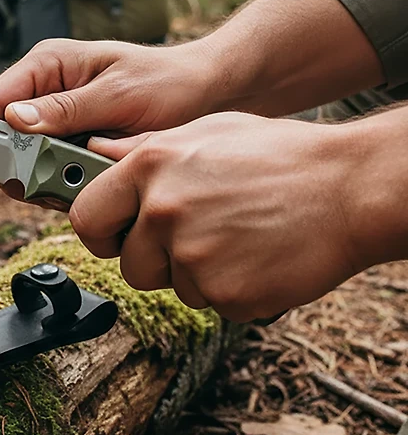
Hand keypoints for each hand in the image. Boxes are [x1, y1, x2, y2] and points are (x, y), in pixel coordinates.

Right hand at [0, 38, 219, 201]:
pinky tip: (82, 187)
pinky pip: (52, 166)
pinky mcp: (75, 140)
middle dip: (14, 165)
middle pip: (6, 134)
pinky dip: (61, 182)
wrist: (209, 95)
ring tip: (70, 185)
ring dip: (41, 178)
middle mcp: (48, 89)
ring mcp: (61, 117)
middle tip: (31, 190)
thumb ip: (65, 108)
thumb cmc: (167, 82)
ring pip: (27, 156)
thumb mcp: (117, 94)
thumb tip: (14, 120)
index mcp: (49, 64)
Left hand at [70, 113, 364, 321]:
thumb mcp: (205, 131)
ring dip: (196, 273)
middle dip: (154, 259)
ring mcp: (193, 256)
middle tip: (194, 237)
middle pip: (129, 265)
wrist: (349, 188)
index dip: (100, 231)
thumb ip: (144, 147)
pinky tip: (255, 256)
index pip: (87, 217)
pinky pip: (211, 303)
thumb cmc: (279, 155)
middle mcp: (163, 212)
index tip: (114, 236)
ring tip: (236, 236)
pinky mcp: (226, 294)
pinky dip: (230, 289)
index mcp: (149, 167)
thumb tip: (98, 154)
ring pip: (172, 287)